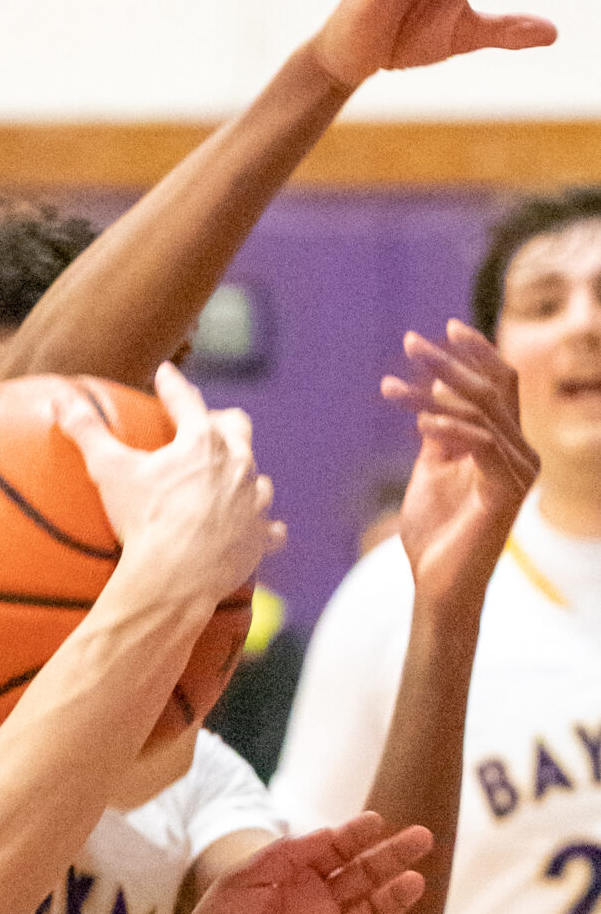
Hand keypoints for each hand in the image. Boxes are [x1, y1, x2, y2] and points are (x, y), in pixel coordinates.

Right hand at [52, 361, 285, 604]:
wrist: (175, 578)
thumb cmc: (144, 521)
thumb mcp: (109, 471)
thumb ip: (86, 431)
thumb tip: (59, 400)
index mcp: (202, 442)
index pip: (186, 401)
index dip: (172, 387)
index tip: (166, 376)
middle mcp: (237, 465)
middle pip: (237, 429)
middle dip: (222, 423)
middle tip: (209, 426)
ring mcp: (252, 502)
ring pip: (258, 478)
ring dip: (244, 476)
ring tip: (232, 481)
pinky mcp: (258, 539)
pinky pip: (270, 529)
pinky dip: (263, 528)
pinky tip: (259, 529)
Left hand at [168, 815, 431, 913]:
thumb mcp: (242, 881)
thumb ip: (283, 855)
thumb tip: (327, 833)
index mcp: (297, 880)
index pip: (337, 851)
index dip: (357, 835)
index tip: (376, 821)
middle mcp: (319, 907)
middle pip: (366, 877)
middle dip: (393, 857)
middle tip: (422, 838)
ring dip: (396, 897)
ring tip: (414, 881)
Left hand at [382, 320, 538, 606]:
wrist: (437, 584)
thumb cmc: (435, 533)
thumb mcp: (433, 470)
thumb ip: (440, 433)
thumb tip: (433, 399)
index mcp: (507, 443)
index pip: (501, 384)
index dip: (478, 352)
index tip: (445, 329)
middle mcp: (522, 452)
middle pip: (490, 389)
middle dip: (448, 362)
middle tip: (409, 343)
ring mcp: (519, 471)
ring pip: (479, 413)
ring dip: (432, 395)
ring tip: (391, 386)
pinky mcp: (508, 490)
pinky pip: (479, 445)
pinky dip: (449, 429)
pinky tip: (419, 422)